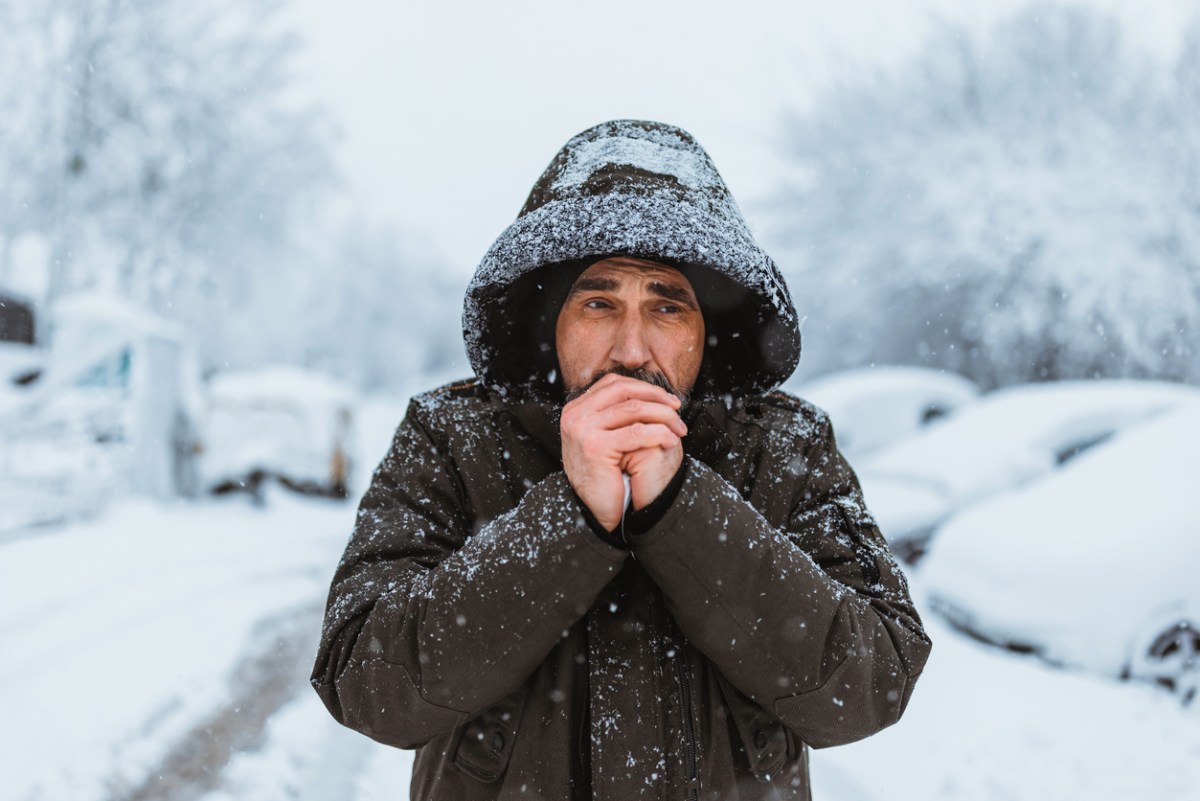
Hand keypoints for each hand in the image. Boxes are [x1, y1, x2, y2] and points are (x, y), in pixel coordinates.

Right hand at [560, 373, 686, 531]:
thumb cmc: (603, 477)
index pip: (613, 383)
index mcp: (575, 410)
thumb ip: (613, 415)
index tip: (666, 399)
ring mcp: (582, 429)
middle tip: (677, 408)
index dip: (644, 387)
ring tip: (679, 428)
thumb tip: (647, 393)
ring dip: (663, 416)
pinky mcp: (595, 447)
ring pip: (633, 409)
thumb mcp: (603, 438)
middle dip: (656, 396)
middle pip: (623, 390)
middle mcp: (574, 415)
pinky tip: (671, 441)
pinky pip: (637, 432)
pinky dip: (659, 434)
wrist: (592, 511)